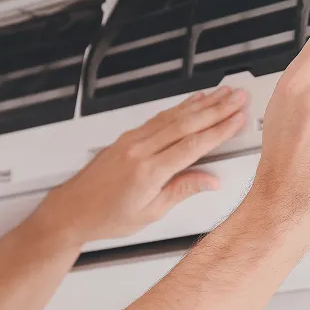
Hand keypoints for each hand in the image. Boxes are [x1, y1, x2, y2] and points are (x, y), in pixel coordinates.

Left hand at [38, 87, 247, 243]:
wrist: (72, 211)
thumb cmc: (106, 216)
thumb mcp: (150, 213)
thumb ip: (182, 191)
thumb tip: (209, 181)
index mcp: (149, 172)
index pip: (193, 146)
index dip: (219, 131)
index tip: (237, 120)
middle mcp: (140, 150)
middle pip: (187, 124)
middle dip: (217, 109)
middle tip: (237, 98)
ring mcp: (132, 140)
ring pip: (174, 116)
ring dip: (202, 103)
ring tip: (223, 93)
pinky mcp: (128, 137)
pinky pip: (160, 117)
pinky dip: (180, 107)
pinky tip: (193, 101)